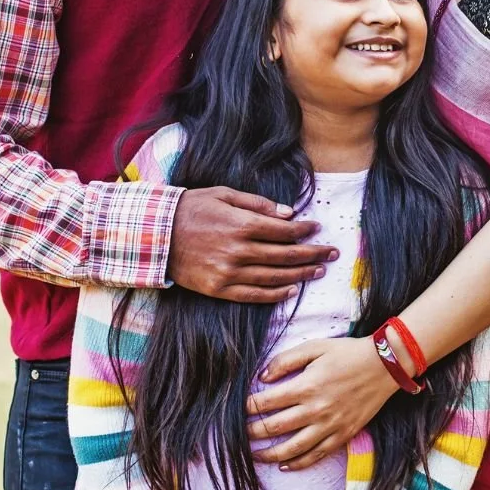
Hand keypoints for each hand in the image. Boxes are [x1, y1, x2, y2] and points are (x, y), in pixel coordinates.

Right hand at [168, 187, 337, 302]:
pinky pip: (254, 295)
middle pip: (285, 255)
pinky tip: (291, 290)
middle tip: (332, 252)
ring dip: (300, 275)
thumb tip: (288, 213)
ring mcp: (229, 273)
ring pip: (274, 277)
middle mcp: (239, 251)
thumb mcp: (224, 195)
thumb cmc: (192, 208)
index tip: (317, 228)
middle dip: (313, 253)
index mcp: (242, 224)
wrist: (157, 234)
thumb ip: (257, 204)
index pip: (284, 230)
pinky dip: (275, 294)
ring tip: (319, 271)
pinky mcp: (219, 289)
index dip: (305, 230)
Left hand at [245, 336, 396, 469]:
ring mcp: (330, 426)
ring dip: (271, 455)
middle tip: (238, 435)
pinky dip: (299, 463)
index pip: (268, 402)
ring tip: (255, 456)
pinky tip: (285, 465)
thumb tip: (263, 376)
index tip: (237, 409)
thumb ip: (287, 360)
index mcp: (307, 386)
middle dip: (253, 433)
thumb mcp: (315, 347)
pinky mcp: (342, 435)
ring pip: (293, 448)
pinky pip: (317, 455)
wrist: (384, 366)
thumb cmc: (347, 352)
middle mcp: (316, 410)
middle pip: (276, 427)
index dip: (249, 407)